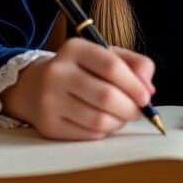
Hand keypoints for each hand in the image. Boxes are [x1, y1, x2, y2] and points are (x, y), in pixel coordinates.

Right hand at [0, 37, 155, 140]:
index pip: (111, 66)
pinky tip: (103, 123)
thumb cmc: (79, 69)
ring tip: (121, 117)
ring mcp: (50, 100)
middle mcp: (58, 72)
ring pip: (98, 119)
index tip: (146, 96)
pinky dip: (103, 132)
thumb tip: (148, 88)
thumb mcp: (103, 55)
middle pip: (106, 96)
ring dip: (118, 122)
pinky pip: (87, 134)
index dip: (134, 84)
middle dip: (129, 108)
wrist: (33, 86)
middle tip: (137, 111)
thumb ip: (133, 64)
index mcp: (75, 49)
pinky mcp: (48, 125)